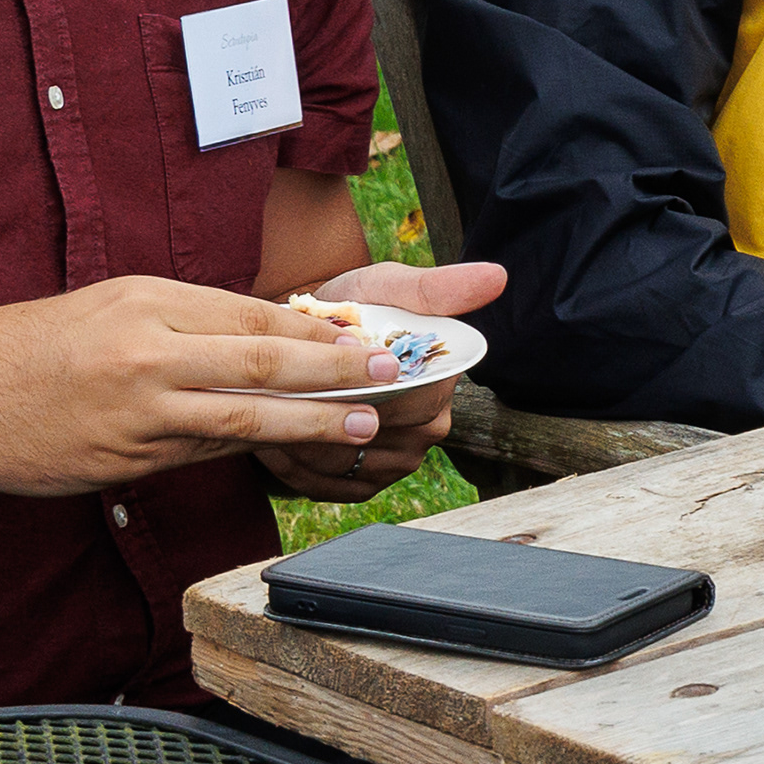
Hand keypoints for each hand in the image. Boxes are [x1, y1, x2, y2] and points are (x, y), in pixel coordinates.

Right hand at [0, 276, 406, 499]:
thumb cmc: (31, 347)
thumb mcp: (110, 304)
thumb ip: (184, 317)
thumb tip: (266, 330)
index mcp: (147, 301)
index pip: (252, 313)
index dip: (316, 328)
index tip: (365, 334)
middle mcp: (147, 353)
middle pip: (261, 360)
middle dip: (334, 369)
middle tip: (387, 374)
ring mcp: (137, 413)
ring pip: (242, 417)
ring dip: (310, 422)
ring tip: (362, 424)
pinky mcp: (125, 461)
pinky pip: (201, 454)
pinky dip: (250, 453)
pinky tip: (291, 454)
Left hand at [253, 260, 506, 504]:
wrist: (314, 334)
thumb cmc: (353, 305)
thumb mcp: (387, 287)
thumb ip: (435, 288)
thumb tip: (496, 276)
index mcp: (442, 382)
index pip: (404, 402)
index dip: (352, 392)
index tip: (312, 372)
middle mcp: (431, 426)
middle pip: (372, 437)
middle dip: (322, 417)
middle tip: (278, 394)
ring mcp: (400, 460)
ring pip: (344, 465)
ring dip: (300, 442)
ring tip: (267, 412)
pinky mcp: (366, 483)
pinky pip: (327, 487)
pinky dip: (293, 467)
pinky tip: (272, 438)